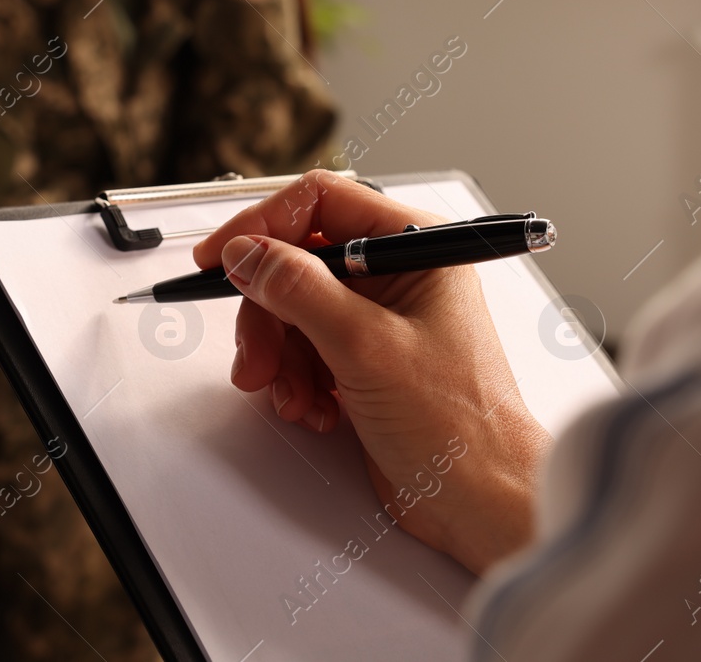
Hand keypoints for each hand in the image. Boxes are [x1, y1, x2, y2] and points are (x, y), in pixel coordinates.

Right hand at [192, 170, 552, 574]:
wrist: (481, 500)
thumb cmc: (459, 424)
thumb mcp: (366, 346)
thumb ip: (299, 291)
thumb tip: (249, 253)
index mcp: (417, 245)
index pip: (322, 202)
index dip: (264, 225)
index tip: (220, 257)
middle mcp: (400, 274)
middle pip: (299, 262)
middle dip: (268, 313)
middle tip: (259, 358)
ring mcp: (382, 319)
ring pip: (295, 310)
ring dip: (281, 356)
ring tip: (294, 397)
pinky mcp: (367, 360)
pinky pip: (307, 349)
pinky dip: (298, 379)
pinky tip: (316, 409)